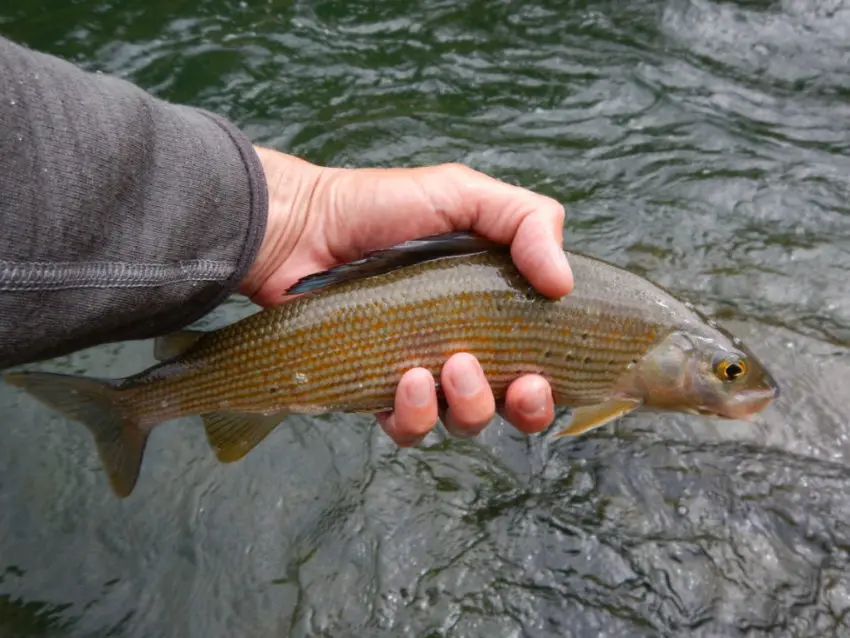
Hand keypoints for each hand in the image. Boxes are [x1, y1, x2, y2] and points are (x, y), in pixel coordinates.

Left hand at [240, 147, 572, 444]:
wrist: (304, 226)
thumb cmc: (384, 207)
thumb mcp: (464, 194)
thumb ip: (527, 219)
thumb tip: (565, 284)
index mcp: (492, 307)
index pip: (538, 360)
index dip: (550, 384)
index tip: (543, 375)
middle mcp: (462, 345)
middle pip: (510, 404)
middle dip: (523, 408)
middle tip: (513, 384)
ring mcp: (419, 370)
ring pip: (461, 420)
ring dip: (468, 406)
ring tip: (447, 366)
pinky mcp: (375, 388)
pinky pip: (405, 427)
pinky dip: (414, 416)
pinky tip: (406, 382)